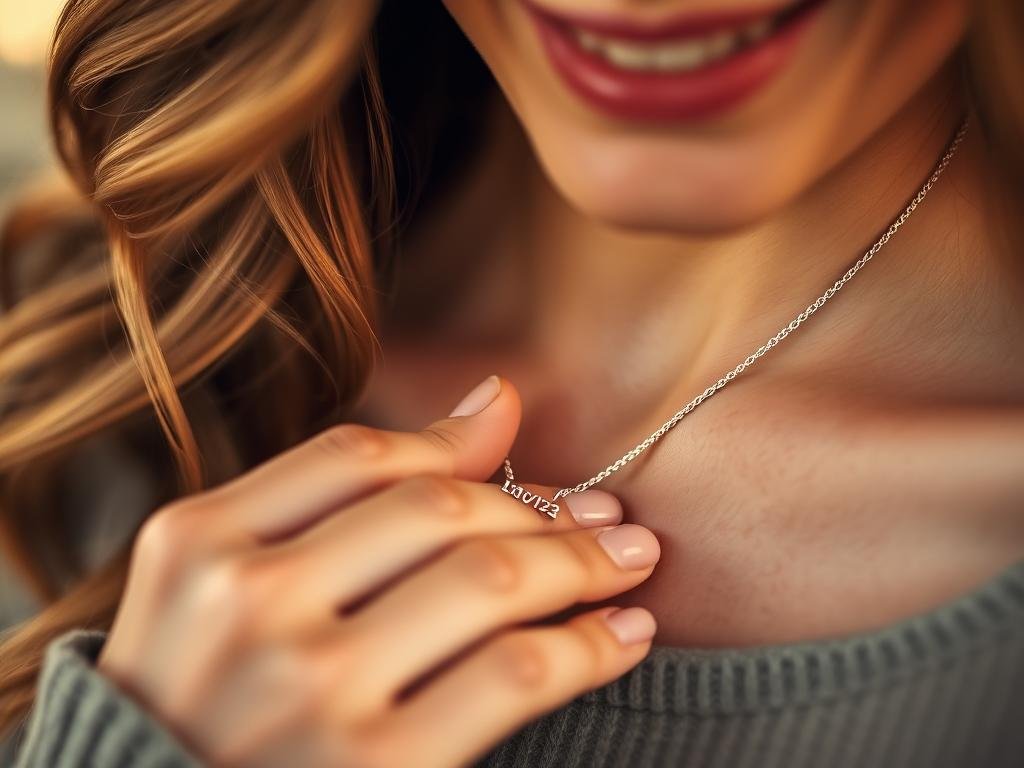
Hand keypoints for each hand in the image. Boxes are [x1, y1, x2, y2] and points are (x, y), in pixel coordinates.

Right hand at [97, 375, 660, 766]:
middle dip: (542, 507)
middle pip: (436, 510)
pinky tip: (623, 637)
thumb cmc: (200, 708)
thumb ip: (343, 492)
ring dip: (585, 563)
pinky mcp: (377, 767)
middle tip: (606, 516)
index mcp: (198, 542)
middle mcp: (248, 603)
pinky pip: (515, 673)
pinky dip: (589, 646)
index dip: (464, 449)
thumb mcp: (227, 589)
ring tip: (630, 561)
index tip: (530, 460)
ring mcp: (310, 686)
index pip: (359, 457)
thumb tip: (496, 397)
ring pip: (490, 580)